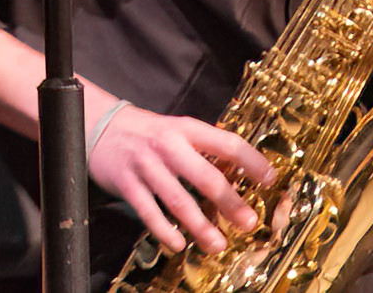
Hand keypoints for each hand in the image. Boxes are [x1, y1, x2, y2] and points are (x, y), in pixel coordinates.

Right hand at [87, 104, 275, 254]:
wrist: (102, 127)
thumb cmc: (151, 132)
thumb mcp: (180, 128)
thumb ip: (206, 145)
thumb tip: (242, 165)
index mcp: (189, 129)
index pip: (228, 143)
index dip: (252, 161)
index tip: (270, 179)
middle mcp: (170, 146)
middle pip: (206, 177)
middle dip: (230, 202)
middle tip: (248, 222)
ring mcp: (148, 166)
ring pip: (178, 200)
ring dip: (200, 225)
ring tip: (217, 244)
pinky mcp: (127, 184)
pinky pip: (148, 211)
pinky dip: (164, 230)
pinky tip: (178, 243)